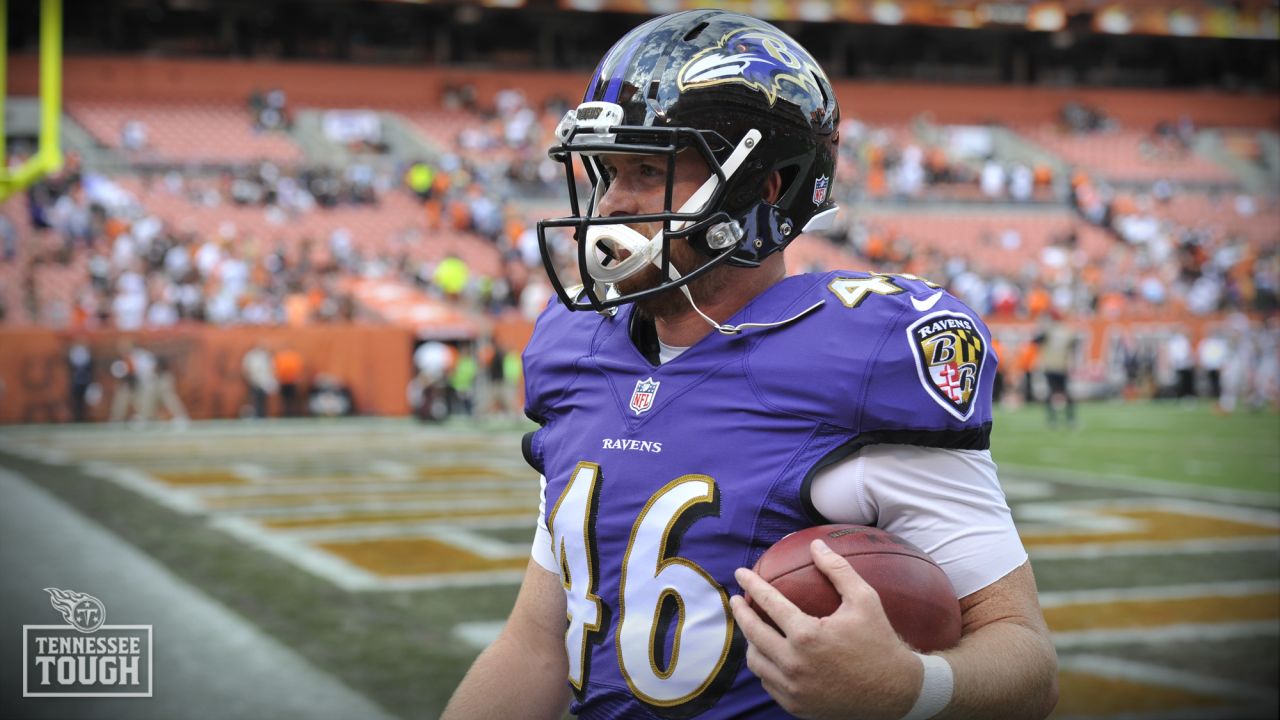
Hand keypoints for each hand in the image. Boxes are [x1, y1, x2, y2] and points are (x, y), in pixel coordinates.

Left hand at [729, 539, 922, 719]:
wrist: (896, 692)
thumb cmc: (880, 642)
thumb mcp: (865, 600)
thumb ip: (838, 570)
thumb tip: (816, 545)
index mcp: (807, 635)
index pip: (768, 603)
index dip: (752, 584)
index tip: (741, 573)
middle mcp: (794, 664)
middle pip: (753, 632)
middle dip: (741, 612)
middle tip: (737, 600)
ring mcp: (793, 689)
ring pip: (756, 661)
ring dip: (750, 641)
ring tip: (753, 627)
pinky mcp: (796, 706)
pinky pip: (768, 683)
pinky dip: (764, 666)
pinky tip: (768, 654)